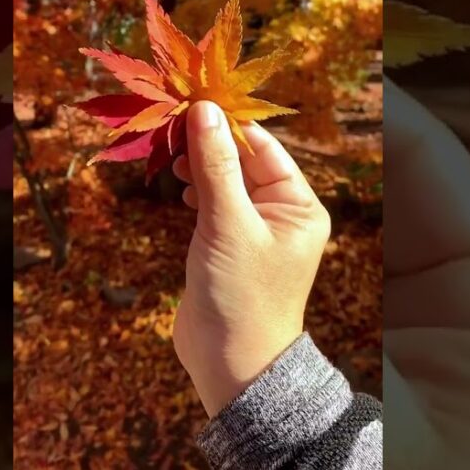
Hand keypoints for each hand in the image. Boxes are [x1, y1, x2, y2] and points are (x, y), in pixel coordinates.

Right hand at [171, 100, 330, 417]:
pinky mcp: (229, 245)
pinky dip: (195, 191)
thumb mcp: (228, 226)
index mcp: (299, 206)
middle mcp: (282, 213)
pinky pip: (213, 203)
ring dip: (198, 167)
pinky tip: (177, 189)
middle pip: (242, 160)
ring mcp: (255, 230)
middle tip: (170, 129)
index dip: (227, 123)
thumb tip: (203, 111)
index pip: (263, 147)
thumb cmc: (242, 297)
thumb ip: (215, 167)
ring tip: (170, 161)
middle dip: (207, 144)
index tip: (190, 102)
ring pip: (224, 180)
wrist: (233, 366)